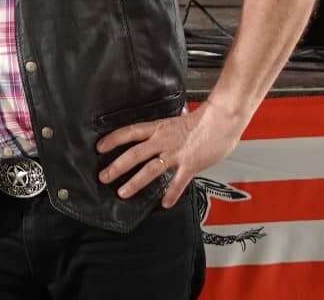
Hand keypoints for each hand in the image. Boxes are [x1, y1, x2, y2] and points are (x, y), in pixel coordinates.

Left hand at [96, 102, 242, 207]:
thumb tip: (157, 137)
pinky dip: (171, 194)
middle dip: (117, 167)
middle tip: (104, 177)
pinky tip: (165, 203)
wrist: (223, 119)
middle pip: (134, 154)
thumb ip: (165, 131)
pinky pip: (178, 182)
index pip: (129, 132)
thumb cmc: (204, 119)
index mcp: (158, 128)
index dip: (113, 139)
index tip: (100, 147)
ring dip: (135, 182)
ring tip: (123, 192)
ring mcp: (176, 153)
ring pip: (150, 169)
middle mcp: (163, 140)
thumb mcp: (177, 121)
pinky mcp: (190, 164)